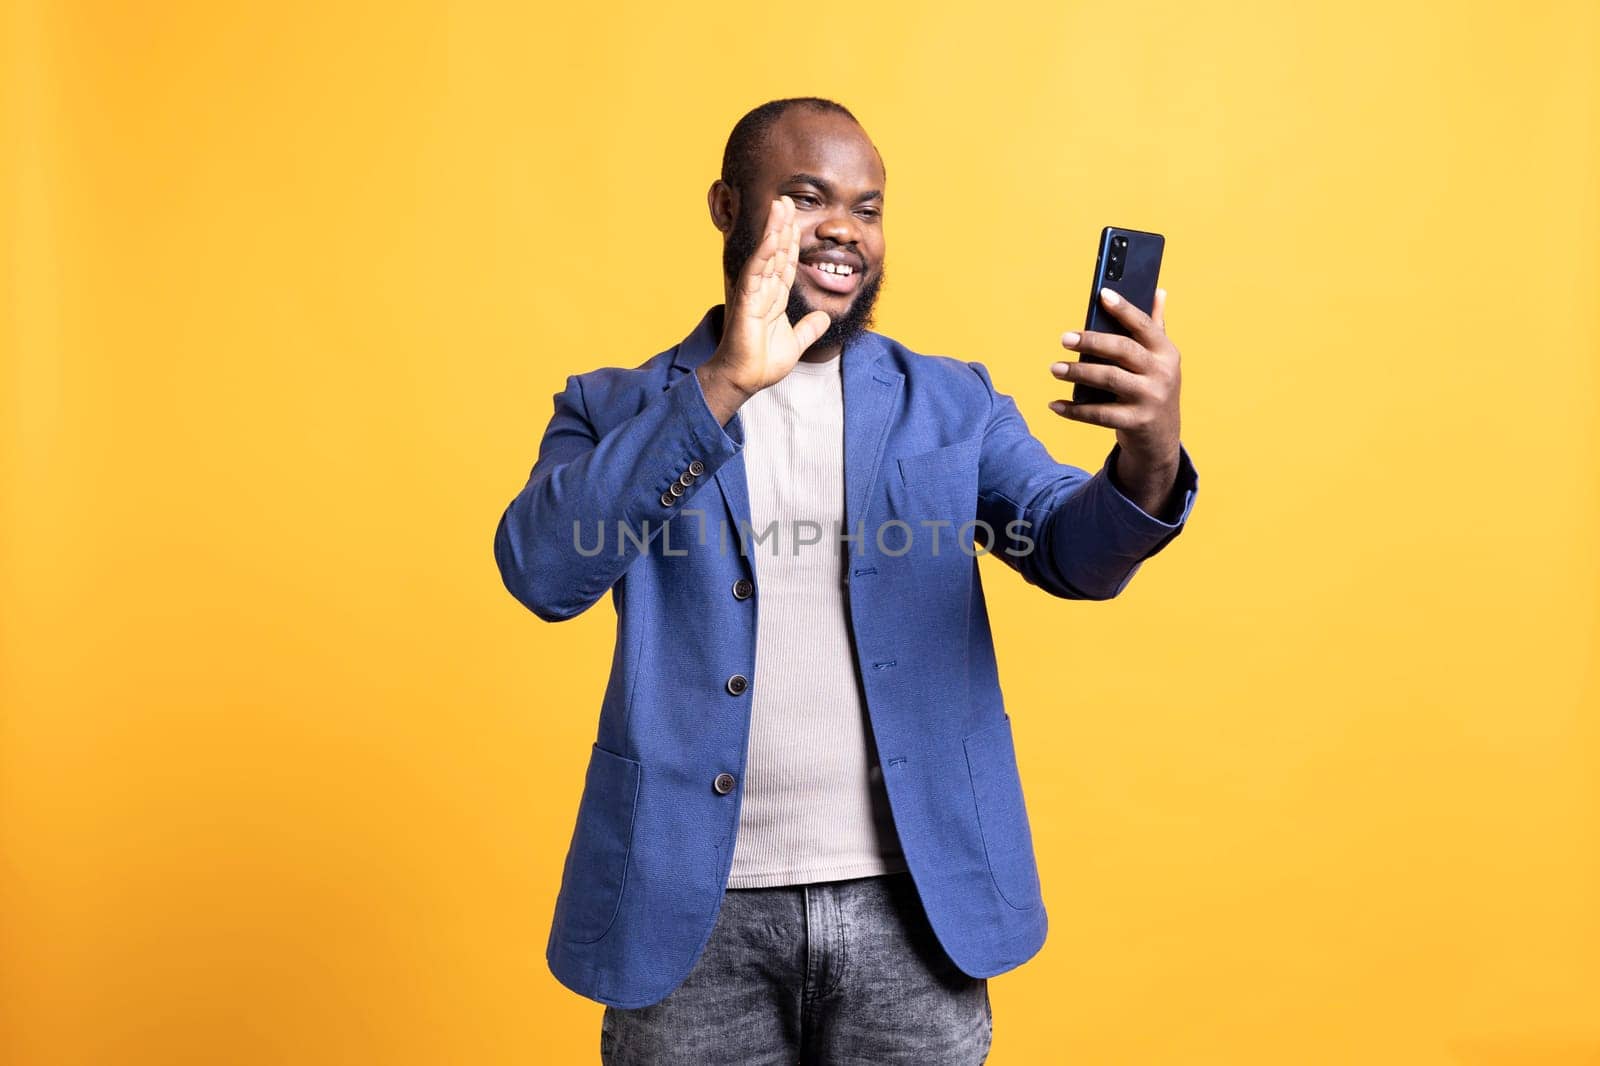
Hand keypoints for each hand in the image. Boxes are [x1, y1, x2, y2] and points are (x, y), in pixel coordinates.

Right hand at [701, 196, 831, 404]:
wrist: (745, 380)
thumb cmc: (762, 363)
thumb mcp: (796, 343)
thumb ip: (808, 329)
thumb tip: (824, 317)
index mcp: (773, 298)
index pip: (785, 262)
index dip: (792, 241)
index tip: (796, 219)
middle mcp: (762, 290)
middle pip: (775, 251)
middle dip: (782, 225)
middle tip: (787, 198)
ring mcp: (753, 293)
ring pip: (766, 254)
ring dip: (774, 229)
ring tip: (779, 204)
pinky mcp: (746, 300)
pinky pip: (757, 271)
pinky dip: (766, 253)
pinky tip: (774, 235)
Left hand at [1048, 287, 1183, 515]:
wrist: (1161, 438)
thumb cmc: (1153, 388)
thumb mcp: (1161, 360)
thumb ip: (1156, 327)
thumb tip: (1158, 291)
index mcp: (1167, 352)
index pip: (1144, 325)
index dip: (1124, 309)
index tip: (1102, 294)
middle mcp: (1162, 373)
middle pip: (1123, 350)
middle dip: (1092, 342)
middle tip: (1064, 338)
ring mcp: (1150, 399)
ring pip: (1109, 380)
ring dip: (1078, 373)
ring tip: (1054, 368)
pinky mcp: (1136, 422)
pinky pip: (1099, 414)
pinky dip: (1074, 410)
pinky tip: (1055, 404)